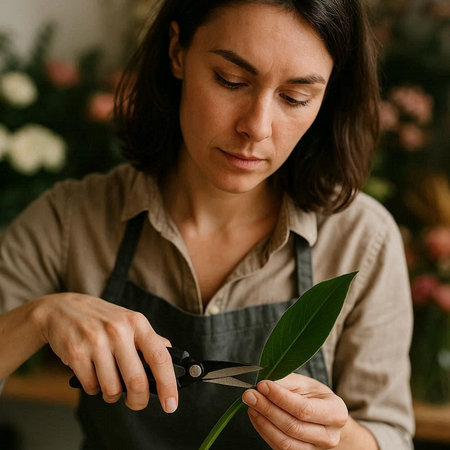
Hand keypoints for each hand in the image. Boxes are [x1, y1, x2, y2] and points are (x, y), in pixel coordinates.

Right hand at [34, 293, 177, 411]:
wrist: (62, 309)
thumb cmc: (102, 318)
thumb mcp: (129, 321)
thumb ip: (150, 339)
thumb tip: (171, 358)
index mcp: (137, 323)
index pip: (160, 357)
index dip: (168, 384)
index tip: (171, 404)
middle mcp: (118, 331)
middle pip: (137, 381)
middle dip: (138, 400)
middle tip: (136, 402)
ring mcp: (96, 342)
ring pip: (112, 389)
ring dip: (112, 395)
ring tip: (110, 382)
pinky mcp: (76, 353)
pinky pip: (91, 387)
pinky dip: (94, 388)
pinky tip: (93, 375)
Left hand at [242, 373, 347, 448]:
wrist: (324, 418)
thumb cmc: (315, 398)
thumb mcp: (306, 383)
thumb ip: (287, 382)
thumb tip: (265, 383)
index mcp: (335, 412)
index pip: (304, 409)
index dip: (280, 397)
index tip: (263, 385)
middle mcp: (329, 436)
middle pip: (293, 426)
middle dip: (267, 409)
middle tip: (250, 394)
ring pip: (284, 441)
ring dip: (263, 422)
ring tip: (251, 405)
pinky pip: (279, 448)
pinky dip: (264, 431)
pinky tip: (256, 416)